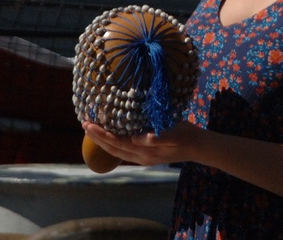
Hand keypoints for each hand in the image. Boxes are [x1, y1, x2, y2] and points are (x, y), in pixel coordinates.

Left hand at [82, 120, 200, 166]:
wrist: (198, 146)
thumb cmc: (186, 135)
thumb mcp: (174, 132)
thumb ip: (157, 137)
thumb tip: (137, 138)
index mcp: (146, 151)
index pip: (118, 143)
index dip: (102, 134)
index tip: (90, 124)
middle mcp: (141, 157)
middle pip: (113, 149)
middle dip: (97, 138)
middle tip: (84, 124)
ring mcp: (143, 158)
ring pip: (116, 152)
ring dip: (103, 141)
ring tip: (92, 130)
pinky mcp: (146, 156)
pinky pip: (123, 151)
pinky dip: (112, 144)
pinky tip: (109, 137)